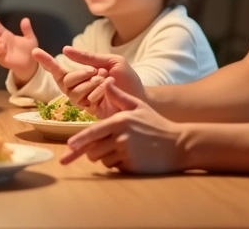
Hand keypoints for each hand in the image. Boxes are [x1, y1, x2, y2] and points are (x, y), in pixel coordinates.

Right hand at [0, 12, 39, 79]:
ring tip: (2, 44)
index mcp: (7, 35)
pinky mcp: (3, 59)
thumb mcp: (30, 38)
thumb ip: (27, 29)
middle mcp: (2, 42)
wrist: (31, 64)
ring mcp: (1, 51)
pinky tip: (3, 49)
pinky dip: (0, 52)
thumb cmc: (29, 49)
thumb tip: (25, 19)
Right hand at [33, 46, 146, 115]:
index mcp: (82, 75)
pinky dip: (97, 92)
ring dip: (91, 83)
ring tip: (106, 81)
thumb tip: (65, 50)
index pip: (59, 69)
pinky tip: (108, 92)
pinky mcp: (90, 111)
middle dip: (80, 73)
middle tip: (97, 71)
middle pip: (65, 80)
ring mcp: (83, 101)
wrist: (141, 97)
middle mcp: (79, 88)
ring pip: (73, 92)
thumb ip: (88, 58)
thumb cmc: (127, 79)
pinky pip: (85, 100)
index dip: (47, 61)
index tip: (35, 51)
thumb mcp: (110, 61)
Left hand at [62, 79, 185, 173]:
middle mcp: (120, 138)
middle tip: (101, 148)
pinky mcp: (132, 167)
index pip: (93, 133)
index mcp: (119, 122)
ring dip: (107, 158)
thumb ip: (119, 95)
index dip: (79, 141)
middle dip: (93, 151)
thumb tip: (106, 81)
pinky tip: (131, 158)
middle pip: (93, 151)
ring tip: (122, 150)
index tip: (69, 146)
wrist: (179, 144)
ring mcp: (126, 153)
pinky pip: (115, 168)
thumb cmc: (156, 124)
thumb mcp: (138, 106)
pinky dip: (118, 165)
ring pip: (103, 161)